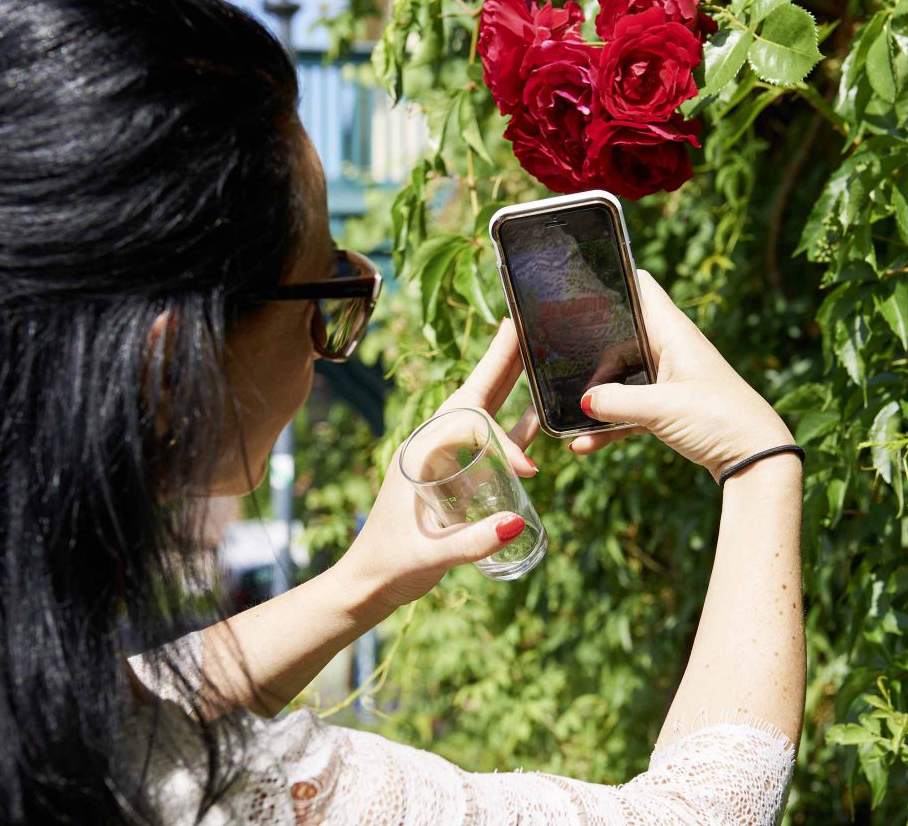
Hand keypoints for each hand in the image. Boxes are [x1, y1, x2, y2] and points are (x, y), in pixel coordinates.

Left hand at [338, 319, 538, 609]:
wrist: (370, 585)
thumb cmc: (390, 568)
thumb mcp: (428, 556)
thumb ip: (470, 542)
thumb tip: (517, 522)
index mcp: (418, 454)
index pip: (467, 427)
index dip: (501, 439)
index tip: (528, 473)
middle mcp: (431, 446)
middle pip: (472, 395)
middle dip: (498, 362)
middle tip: (520, 323)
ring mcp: (445, 458)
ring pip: (481, 410)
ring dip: (506, 381)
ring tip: (530, 347)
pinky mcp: (457, 475)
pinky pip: (489, 440)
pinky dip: (513, 423)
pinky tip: (537, 411)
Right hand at [571, 270, 795, 482]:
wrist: (756, 457)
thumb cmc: (718, 418)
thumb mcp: (660, 409)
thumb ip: (616, 402)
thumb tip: (582, 401)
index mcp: (673, 332)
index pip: (642, 287)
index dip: (613, 278)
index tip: (577, 286)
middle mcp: (669, 349)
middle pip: (620, 336)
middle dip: (590, 346)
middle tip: (556, 353)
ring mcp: (668, 379)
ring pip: (622, 378)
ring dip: (597, 395)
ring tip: (566, 410)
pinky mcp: (668, 408)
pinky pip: (629, 410)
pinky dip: (609, 425)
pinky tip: (583, 443)